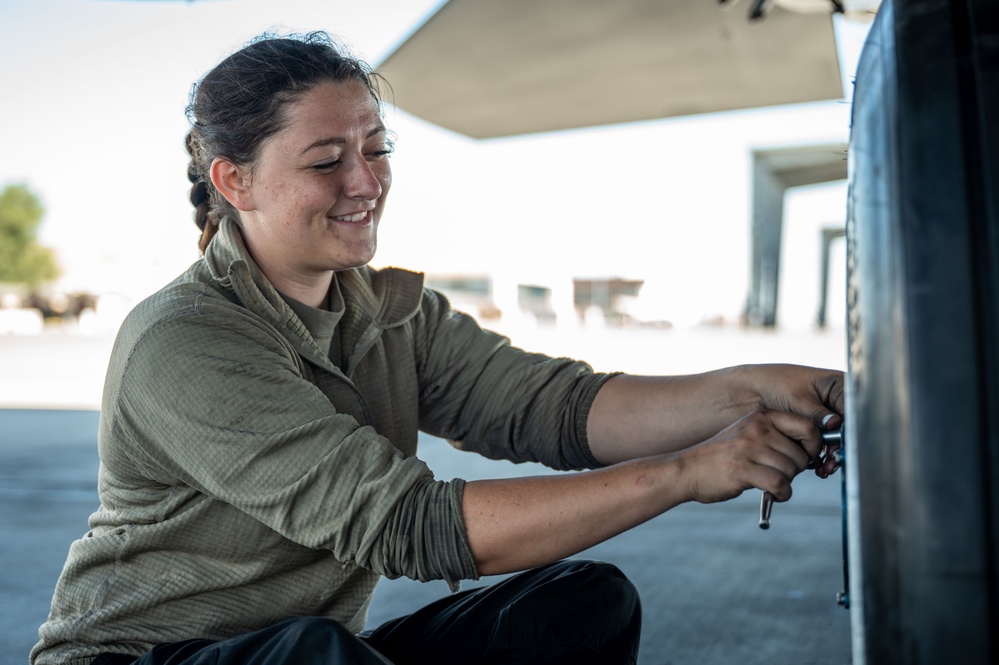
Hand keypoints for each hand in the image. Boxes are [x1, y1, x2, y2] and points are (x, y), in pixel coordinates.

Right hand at [676, 407, 821, 503]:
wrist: (687, 470)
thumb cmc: (721, 457)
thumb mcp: (747, 435)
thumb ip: (775, 437)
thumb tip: (811, 450)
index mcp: (761, 417)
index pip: (807, 425)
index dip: (815, 444)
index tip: (809, 456)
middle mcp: (757, 429)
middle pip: (801, 452)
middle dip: (798, 468)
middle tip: (785, 474)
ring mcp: (749, 448)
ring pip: (791, 469)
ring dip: (788, 482)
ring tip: (775, 485)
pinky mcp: (743, 470)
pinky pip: (780, 483)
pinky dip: (783, 494)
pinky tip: (776, 495)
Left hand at [745, 364, 844, 477]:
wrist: (753, 390)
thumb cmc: (776, 383)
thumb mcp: (799, 397)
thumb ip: (817, 412)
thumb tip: (835, 423)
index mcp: (837, 385)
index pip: (851, 409)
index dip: (848, 427)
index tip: (843, 442)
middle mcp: (835, 402)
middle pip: (847, 427)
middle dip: (840, 445)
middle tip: (833, 458)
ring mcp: (826, 417)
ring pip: (837, 439)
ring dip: (832, 455)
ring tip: (826, 466)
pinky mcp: (816, 429)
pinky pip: (824, 444)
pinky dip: (821, 455)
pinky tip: (818, 465)